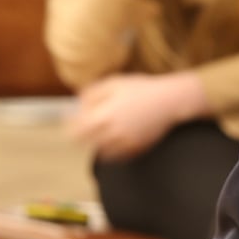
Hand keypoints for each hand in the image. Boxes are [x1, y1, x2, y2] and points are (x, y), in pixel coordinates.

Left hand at [68, 72, 203, 160]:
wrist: (170, 101)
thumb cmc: (142, 89)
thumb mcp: (114, 82)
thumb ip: (92, 93)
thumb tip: (78, 103)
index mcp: (104, 115)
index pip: (77, 130)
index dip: (69, 127)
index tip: (68, 122)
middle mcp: (112, 132)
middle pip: (86, 143)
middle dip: (81, 136)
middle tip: (82, 128)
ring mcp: (124, 143)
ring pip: (101, 151)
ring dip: (96, 143)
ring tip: (100, 132)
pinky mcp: (135, 149)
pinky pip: (117, 156)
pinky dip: (111, 150)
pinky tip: (113, 139)